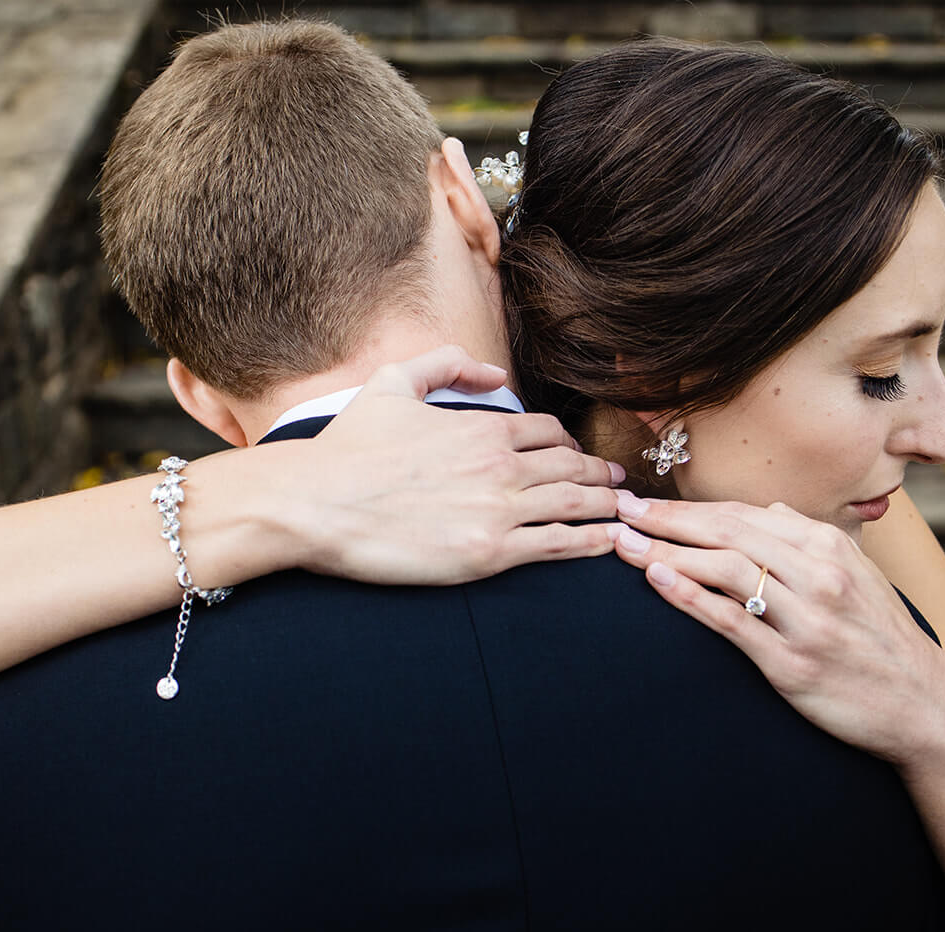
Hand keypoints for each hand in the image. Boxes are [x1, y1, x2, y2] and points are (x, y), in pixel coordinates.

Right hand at [282, 346, 624, 583]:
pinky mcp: (488, 552)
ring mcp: (498, 511)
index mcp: (482, 427)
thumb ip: (446, 366)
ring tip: (628, 513)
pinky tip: (610, 543)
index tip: (581, 457)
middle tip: (621, 484)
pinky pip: (557, 545)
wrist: (316, 503)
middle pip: (572, 468)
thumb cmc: (348, 449)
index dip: (570, 445)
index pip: (548, 434)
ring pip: (575, 505)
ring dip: (608, 507)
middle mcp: (500, 466)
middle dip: (601, 475)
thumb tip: (494, 372)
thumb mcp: (393, 384)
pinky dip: (591, 543)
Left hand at [610, 495, 944, 766]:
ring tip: (621, 543)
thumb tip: (768, 510)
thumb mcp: (858, 574)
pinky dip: (692, 597)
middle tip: (618, 510)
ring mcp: (807, 619)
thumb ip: (809, 540)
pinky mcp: (794, 664)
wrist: (923, 705)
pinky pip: (734, 622)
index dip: (685, 507)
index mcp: (828, 547)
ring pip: (725, 570)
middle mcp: (818, 575)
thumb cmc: (881, 638)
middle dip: (665, 519)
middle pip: (727, 533)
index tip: (641, 501)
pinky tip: (657, 581)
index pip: (741, 516)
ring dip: (666, 552)